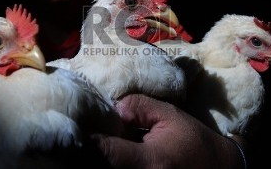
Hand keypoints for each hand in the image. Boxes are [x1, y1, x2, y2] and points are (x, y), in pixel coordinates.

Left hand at [91, 94, 245, 168]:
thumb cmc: (195, 142)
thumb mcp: (171, 116)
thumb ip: (141, 107)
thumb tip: (113, 107)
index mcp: (150, 162)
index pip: (107, 152)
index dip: (88, 139)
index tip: (75, 124)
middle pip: (100, 165)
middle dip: (88, 149)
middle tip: (78, 130)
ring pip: (107, 168)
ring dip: (97, 156)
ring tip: (92, 139)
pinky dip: (110, 160)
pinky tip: (109, 149)